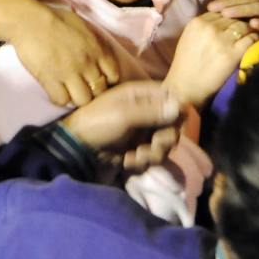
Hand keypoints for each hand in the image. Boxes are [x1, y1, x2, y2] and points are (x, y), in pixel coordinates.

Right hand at [9, 3, 117, 107]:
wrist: (29, 20)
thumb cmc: (54, 18)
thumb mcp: (82, 25)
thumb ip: (92, 41)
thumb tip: (96, 49)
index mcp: (96, 49)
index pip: (113, 76)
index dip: (107, 80)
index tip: (98, 79)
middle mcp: (87, 64)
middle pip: (100, 91)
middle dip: (93, 91)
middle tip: (83, 87)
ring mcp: (69, 74)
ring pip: (83, 100)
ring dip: (77, 98)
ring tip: (70, 92)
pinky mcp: (51, 81)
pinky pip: (62, 100)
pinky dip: (60, 98)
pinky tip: (56, 91)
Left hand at [62, 81, 181, 171]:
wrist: (77, 146)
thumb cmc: (97, 122)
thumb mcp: (123, 114)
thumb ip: (152, 112)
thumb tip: (181, 106)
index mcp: (143, 96)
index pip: (174, 100)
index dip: (177, 115)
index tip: (172, 126)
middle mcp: (147, 112)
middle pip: (173, 126)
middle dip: (164, 141)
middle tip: (152, 147)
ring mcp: (143, 131)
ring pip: (165, 145)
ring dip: (152, 154)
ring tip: (134, 156)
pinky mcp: (138, 148)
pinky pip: (152, 158)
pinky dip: (142, 162)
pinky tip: (126, 161)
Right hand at [164, 11, 257, 106]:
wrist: (185, 87)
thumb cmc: (186, 64)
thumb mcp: (189, 38)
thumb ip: (203, 27)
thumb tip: (222, 20)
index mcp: (197, 22)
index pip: (221, 10)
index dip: (229, 16)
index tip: (233, 23)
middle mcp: (209, 28)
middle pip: (233, 17)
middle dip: (240, 22)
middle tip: (246, 29)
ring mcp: (222, 40)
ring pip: (244, 25)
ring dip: (249, 30)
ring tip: (254, 34)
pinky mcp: (233, 54)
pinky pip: (251, 39)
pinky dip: (256, 39)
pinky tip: (257, 42)